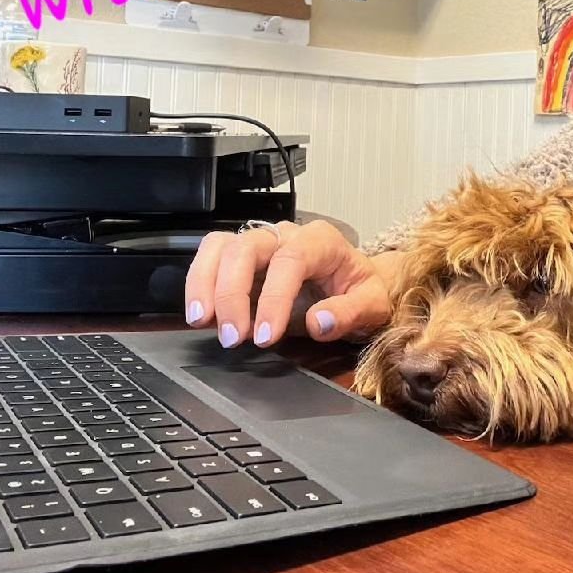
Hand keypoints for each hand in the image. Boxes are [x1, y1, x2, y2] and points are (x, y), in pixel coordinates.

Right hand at [184, 220, 391, 348]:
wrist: (354, 283)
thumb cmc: (361, 290)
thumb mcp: (373, 305)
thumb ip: (351, 313)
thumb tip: (319, 323)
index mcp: (321, 240)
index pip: (291, 259)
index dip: (274, 298)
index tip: (265, 337)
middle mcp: (286, 234)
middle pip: (247, 247)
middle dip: (233, 294)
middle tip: (232, 337)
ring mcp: (260, 242)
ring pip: (221, 246)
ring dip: (206, 284)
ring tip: (203, 322)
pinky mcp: (241, 257)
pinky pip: (211, 256)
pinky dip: (199, 282)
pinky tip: (200, 314)